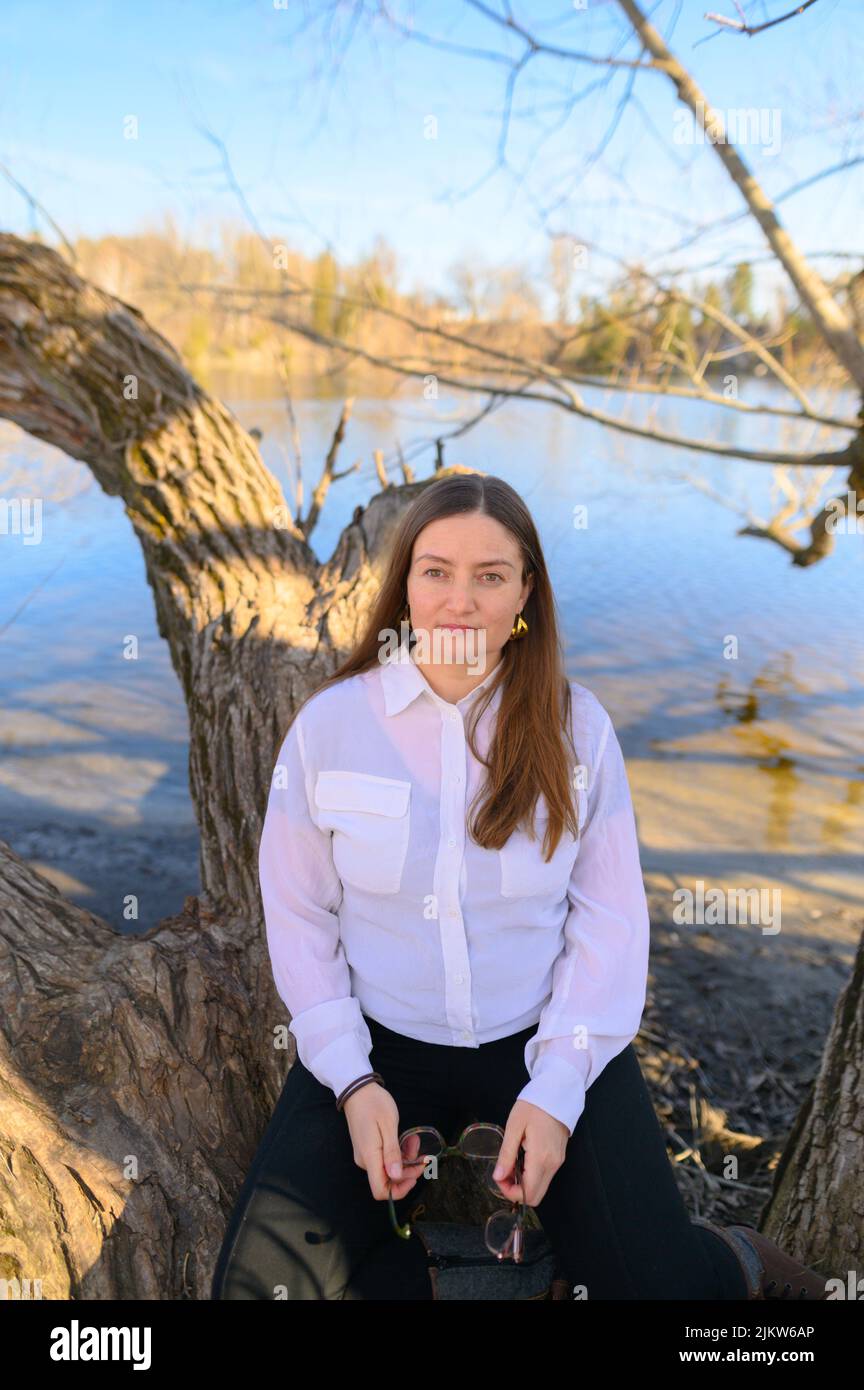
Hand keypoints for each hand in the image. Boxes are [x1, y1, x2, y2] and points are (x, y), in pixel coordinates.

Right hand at [342, 1082, 420, 1203]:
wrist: (358, 1089)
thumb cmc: (374, 1104)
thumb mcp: (388, 1125)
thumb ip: (392, 1153)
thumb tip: (396, 1177)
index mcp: (369, 1157)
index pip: (380, 1190)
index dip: (399, 1190)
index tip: (415, 1175)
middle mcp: (365, 1160)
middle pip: (389, 1180)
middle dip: (408, 1170)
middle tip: (423, 1154)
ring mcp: (366, 1155)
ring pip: (389, 1168)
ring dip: (406, 1159)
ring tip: (414, 1140)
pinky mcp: (368, 1149)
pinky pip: (385, 1159)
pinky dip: (399, 1152)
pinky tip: (407, 1139)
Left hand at [491, 1100, 568, 1207]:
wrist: (556, 1093)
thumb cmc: (533, 1106)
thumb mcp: (514, 1127)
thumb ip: (506, 1155)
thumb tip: (498, 1177)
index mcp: (541, 1158)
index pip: (527, 1194)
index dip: (509, 1192)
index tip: (498, 1176)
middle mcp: (552, 1165)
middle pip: (536, 1197)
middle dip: (516, 1191)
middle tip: (503, 1173)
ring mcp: (558, 1163)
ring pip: (540, 1188)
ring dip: (523, 1184)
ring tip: (511, 1164)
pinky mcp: (559, 1158)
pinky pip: (544, 1177)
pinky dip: (531, 1176)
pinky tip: (522, 1160)